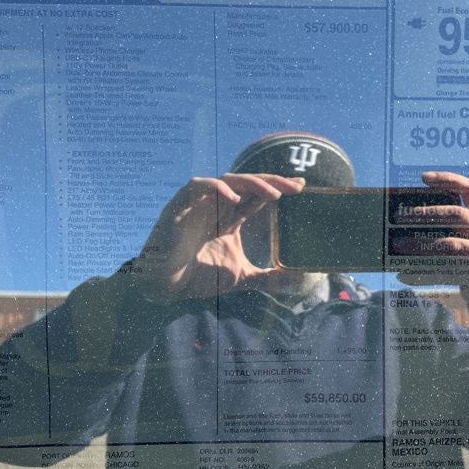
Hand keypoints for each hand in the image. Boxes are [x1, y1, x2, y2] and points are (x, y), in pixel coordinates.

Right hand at [132, 173, 304, 300]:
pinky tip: (235, 199)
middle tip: (296, 186)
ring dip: (251, 183)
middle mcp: (216, 206)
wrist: (166, 287)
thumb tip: (297, 282)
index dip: (278, 187)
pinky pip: (197, 186)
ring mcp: (198, 204)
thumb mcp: (242, 278)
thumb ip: (268, 279)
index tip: (302, 187)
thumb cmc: (198, 278)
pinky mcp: (180, 206)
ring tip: (273, 193)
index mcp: (229, 217)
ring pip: (227, 180)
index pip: (257, 195)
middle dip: (272, 181)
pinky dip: (216, 188)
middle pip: (248, 183)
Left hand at [396, 171, 468, 308]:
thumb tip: (413, 220)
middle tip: (400, 216)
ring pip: (450, 245)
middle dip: (426, 213)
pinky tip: (404, 274)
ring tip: (398, 245)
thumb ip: (460, 223)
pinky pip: (448, 272)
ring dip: (420, 245)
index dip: (448, 179)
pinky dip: (424, 273)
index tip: (424, 178)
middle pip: (457, 215)